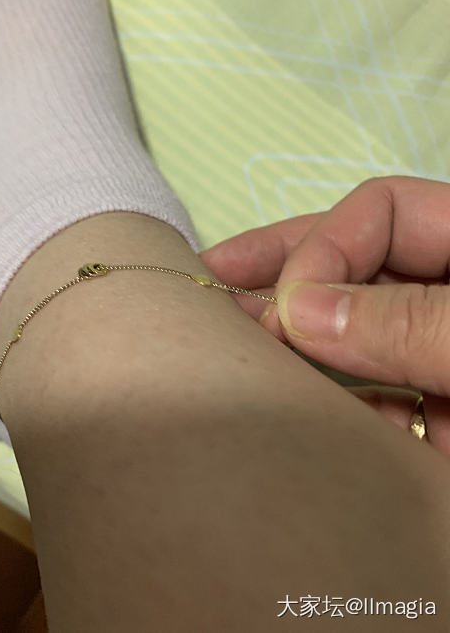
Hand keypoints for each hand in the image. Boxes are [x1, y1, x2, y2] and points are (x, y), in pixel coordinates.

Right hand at [198, 175, 449, 455]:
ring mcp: (446, 360)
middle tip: (208, 285)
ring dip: (299, 350)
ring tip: (231, 352)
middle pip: (357, 270)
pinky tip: (295, 424)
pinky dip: (341, 418)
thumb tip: (300, 310)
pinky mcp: (447, 424)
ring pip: (361, 342)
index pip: (383, 209)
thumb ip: (409, 322)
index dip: (322, 249)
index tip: (283, 313)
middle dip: (283, 280)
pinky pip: (384, 410)